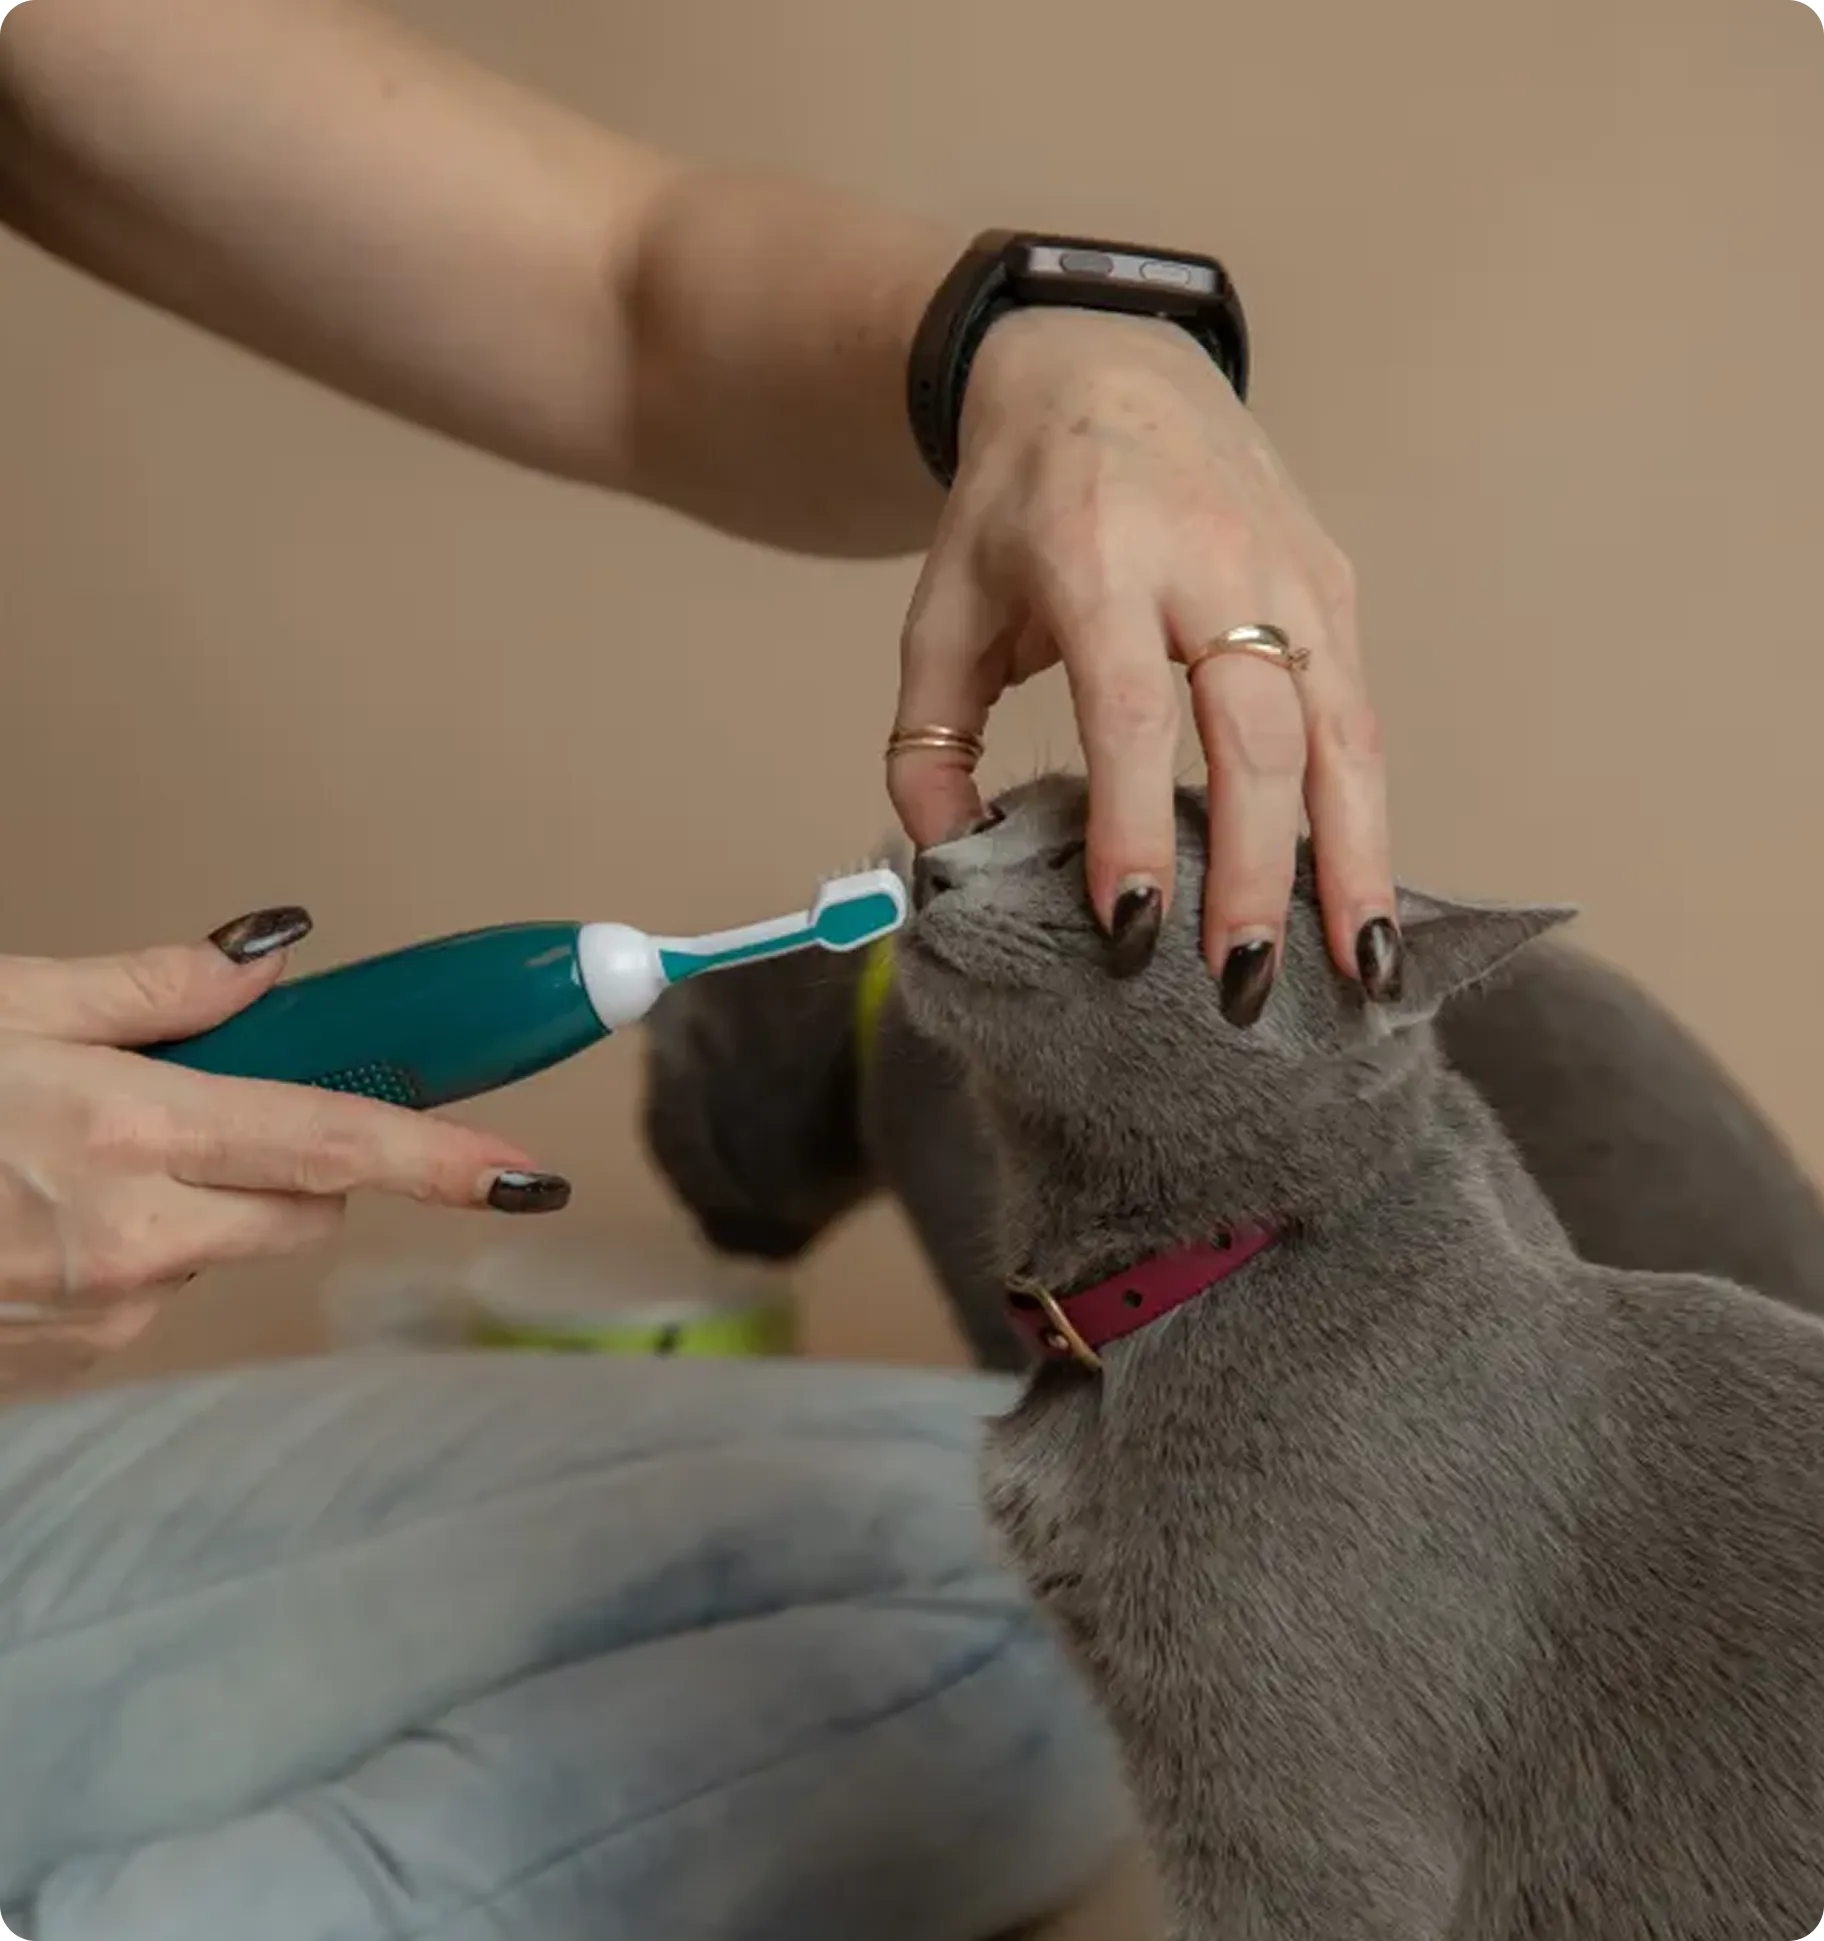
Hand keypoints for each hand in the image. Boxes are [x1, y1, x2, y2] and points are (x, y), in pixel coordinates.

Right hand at [0, 909, 569, 1387]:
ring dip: (214, 1194)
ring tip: (93, 1143)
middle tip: (230, 1095)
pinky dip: (148, 1237)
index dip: (446, 1160)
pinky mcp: (75, 1347)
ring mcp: (104, 1307)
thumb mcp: (5, 1003)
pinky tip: (52, 1200)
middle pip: (306, 1204)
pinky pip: (161, 1284)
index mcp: (133, 1134)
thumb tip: (278, 954)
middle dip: (307, 1153)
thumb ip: (157, 989)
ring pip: (232, 1244)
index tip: (530, 1173)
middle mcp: (135, 1238)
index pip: (337, 1146)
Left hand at [888, 308, 1397, 1024]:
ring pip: (1340, 729)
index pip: (1131, 709)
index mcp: (1097, 556)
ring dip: (1353, 858)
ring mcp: (1288, 569)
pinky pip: (1359, 713)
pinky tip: (1366, 899)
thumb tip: (949, 857)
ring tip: (1361, 972)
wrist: (1110, 365)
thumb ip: (929, 735)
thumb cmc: (1015, 507)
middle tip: (1238, 984)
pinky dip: (1369, 814)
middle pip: (1256, 731)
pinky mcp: (1332, 584)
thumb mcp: (942, 606)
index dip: (1134, 824)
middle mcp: (1211, 559)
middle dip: (1254, 867)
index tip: (1128, 929)